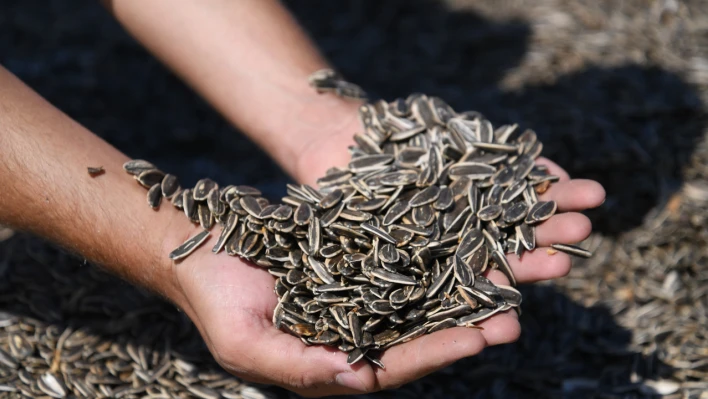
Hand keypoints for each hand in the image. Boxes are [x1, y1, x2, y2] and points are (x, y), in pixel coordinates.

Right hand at [167, 106, 604, 396]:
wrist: (203, 250)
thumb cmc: (216, 301)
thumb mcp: (245, 342)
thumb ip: (295, 365)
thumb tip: (352, 378)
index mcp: (336, 361)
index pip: (398, 365)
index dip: (439, 352)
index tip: (481, 336)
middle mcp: (358, 330)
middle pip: (423, 331)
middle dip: (468, 324)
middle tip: (513, 312)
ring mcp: (362, 293)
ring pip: (423, 293)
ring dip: (465, 287)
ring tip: (510, 275)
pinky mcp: (361, 257)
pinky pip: (406, 255)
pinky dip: (438, 248)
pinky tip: (471, 234)